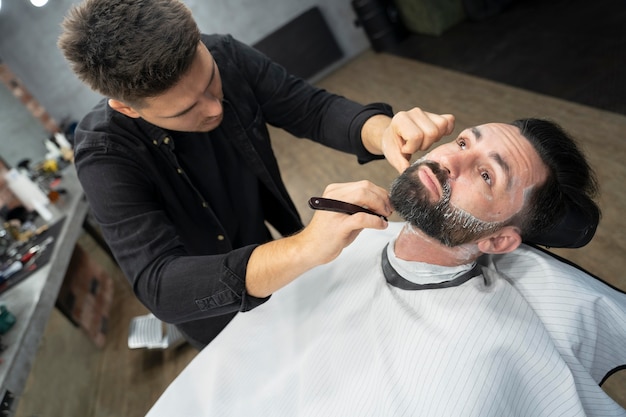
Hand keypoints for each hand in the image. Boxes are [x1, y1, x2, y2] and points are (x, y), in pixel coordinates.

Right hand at [246, 180, 390, 296]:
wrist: (309, 249)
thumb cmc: (328, 234)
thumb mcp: (345, 215)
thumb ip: (360, 208)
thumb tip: (382, 205)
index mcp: (335, 191)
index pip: (364, 184)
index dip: (380, 193)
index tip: (388, 203)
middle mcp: (333, 196)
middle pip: (365, 187)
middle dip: (382, 198)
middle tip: (389, 210)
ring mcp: (335, 209)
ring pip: (364, 196)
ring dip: (380, 206)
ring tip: (385, 216)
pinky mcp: (338, 225)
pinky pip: (362, 217)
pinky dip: (376, 221)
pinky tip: (381, 225)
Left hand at [382, 108, 454, 172]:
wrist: (392, 135)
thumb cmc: (393, 144)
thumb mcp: (393, 155)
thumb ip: (400, 163)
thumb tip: (407, 171)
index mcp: (401, 120)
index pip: (416, 136)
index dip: (412, 147)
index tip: (405, 149)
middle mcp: (414, 113)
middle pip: (432, 132)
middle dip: (424, 145)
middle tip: (415, 147)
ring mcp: (425, 113)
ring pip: (442, 126)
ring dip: (434, 139)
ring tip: (423, 142)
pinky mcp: (435, 116)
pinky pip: (449, 120)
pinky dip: (447, 130)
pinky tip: (436, 137)